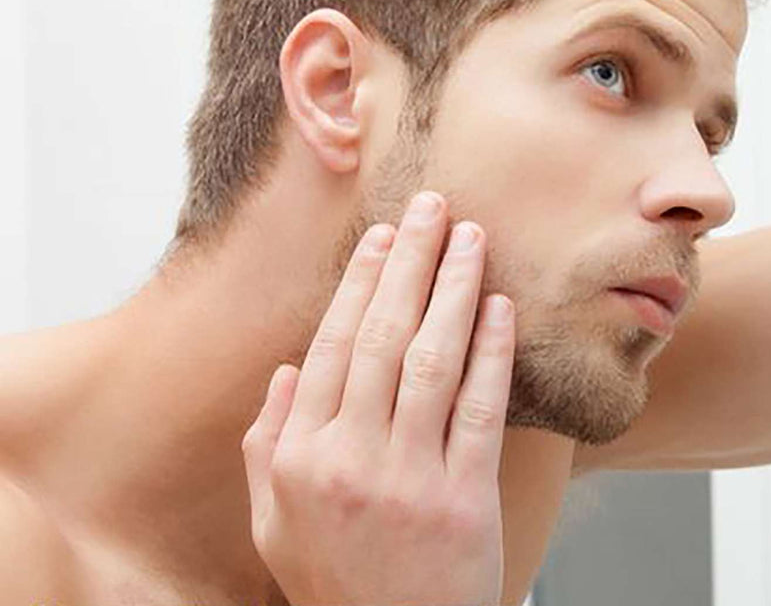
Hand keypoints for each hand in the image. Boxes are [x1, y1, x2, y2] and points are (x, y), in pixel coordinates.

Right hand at [241, 192, 513, 605]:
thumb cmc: (336, 579)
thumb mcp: (273, 521)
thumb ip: (265, 444)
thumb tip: (283, 369)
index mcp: (297, 457)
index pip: (330, 346)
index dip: (361, 282)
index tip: (385, 235)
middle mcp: (348, 460)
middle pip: (380, 337)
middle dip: (410, 262)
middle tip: (433, 206)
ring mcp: (408, 479)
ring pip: (431, 361)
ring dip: (454, 290)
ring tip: (472, 238)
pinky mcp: (464, 499)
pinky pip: (481, 410)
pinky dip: (492, 353)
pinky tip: (501, 308)